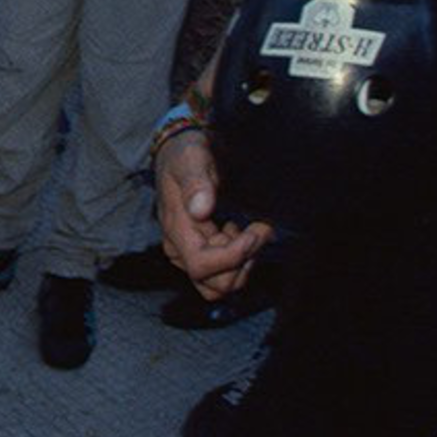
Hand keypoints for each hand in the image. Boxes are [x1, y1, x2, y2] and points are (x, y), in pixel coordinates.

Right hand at [156, 124, 274, 296]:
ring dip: (244, 264)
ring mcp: (188, 252)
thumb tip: (201, 210)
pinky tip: (242, 232)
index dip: (233, 256)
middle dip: (244, 262)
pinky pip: (222, 274)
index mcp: (176, 228)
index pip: (202, 265)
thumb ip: (196, 184)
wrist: (179, 150)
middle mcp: (179, 246)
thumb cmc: (185, 153)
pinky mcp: (199, 251)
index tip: (254, 230)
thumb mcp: (191, 159)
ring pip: (220, 285)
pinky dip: (240, 260)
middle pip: (214, 284)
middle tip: (260, 229)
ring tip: (253, 232)